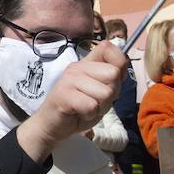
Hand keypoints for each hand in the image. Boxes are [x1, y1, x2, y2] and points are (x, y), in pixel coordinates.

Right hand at [16, 42, 125, 162]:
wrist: (53, 125)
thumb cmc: (79, 109)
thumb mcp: (101, 93)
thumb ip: (112, 79)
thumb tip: (121, 69)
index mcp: (87, 63)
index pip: (108, 48)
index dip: (119, 64)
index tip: (109, 82)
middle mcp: (78, 67)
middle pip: (113, 74)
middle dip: (111, 94)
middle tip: (95, 101)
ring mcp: (70, 79)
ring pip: (105, 92)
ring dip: (100, 107)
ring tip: (86, 108)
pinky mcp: (63, 94)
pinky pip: (92, 106)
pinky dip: (90, 115)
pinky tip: (79, 113)